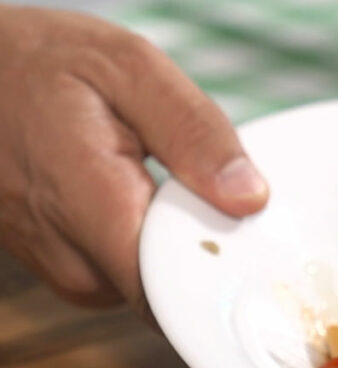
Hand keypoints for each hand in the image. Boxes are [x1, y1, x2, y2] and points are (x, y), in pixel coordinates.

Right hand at [0, 6, 268, 313]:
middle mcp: (76, 259)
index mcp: (94, 207)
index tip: (263, 250)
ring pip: (160, 290)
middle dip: (215, 255)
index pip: (179, 291)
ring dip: (185, 249)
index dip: (231, 276)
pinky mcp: (71, 274)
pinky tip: (155, 205)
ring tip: (179, 192)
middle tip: (230, 204)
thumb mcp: (127, 69)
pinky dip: (159, 247)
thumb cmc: (38, 66)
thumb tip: (249, 198)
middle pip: (178, 294)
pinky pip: (136, 278)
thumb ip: (194, 133)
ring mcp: (69, 274)